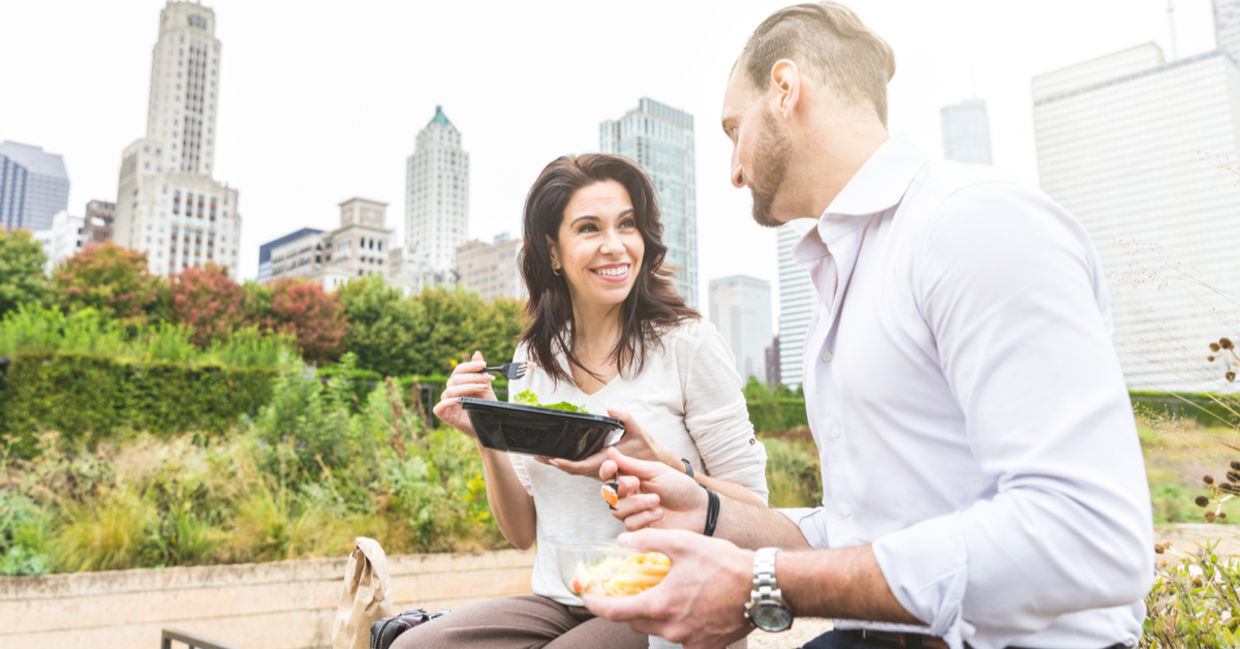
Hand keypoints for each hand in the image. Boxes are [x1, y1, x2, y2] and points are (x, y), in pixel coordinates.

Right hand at [431, 351, 496, 438]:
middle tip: (489, 379)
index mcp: (458, 382)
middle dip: (474, 377)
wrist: (489, 425)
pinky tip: (459, 401)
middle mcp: (451, 390)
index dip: (471, 366)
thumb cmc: (484, 406)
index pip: (459, 369)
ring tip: (483, 388)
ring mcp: (446, 402)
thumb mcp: (485, 388)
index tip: (484, 365)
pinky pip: (439, 407)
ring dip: (468, 387)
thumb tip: (477, 354)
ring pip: (450, 390)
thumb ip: (480, 373)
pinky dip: (447, 402)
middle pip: (456, 379)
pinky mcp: (444, 415)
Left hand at [536, 409, 678, 478]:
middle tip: (537, 456)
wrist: (659, 466)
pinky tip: (561, 456)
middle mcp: (603, 470)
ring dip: (560, 465)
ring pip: (577, 471)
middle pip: (573, 471)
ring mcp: (602, 473)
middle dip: (555, 464)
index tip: (552, 458)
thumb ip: (625, 418)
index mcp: (608, 462)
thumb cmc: (649, 449)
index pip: (582, 466)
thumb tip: (610, 408)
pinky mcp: (603, 471)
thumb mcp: (639, 430)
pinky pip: (583, 470)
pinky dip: (570, 464)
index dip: (565, 463)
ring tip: (543, 456)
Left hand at [584, 528, 753, 648]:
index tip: (587, 597)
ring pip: (657, 630)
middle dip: (626, 608)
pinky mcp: (706, 647)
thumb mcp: (683, 543)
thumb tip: (622, 542)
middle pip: (635, 623)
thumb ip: (649, 542)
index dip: (596, 604)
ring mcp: (689, 642)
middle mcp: (671, 629)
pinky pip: (681, 638)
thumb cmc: (725, 563)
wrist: (764, 587)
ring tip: (661, 595)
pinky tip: (687, 607)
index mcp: (661, 605)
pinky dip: (676, 623)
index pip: (615, 611)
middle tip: (627, 591)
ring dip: (652, 615)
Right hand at [600, 448, 708, 531]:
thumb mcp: (656, 471)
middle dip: (620, 487)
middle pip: (609, 494)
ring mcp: (634, 514)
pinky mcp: (640, 530)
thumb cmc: (680, 488)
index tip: (613, 467)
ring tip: (656, 500)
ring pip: (617, 510)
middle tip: (635, 482)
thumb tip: (611, 451)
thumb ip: (632, 464)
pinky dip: (644, 517)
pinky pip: (630, 524)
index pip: (609, 475)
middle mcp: (629, 496)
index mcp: (632, 478)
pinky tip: (659, 513)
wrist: (698, 510)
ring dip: (636, 503)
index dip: (607, 470)